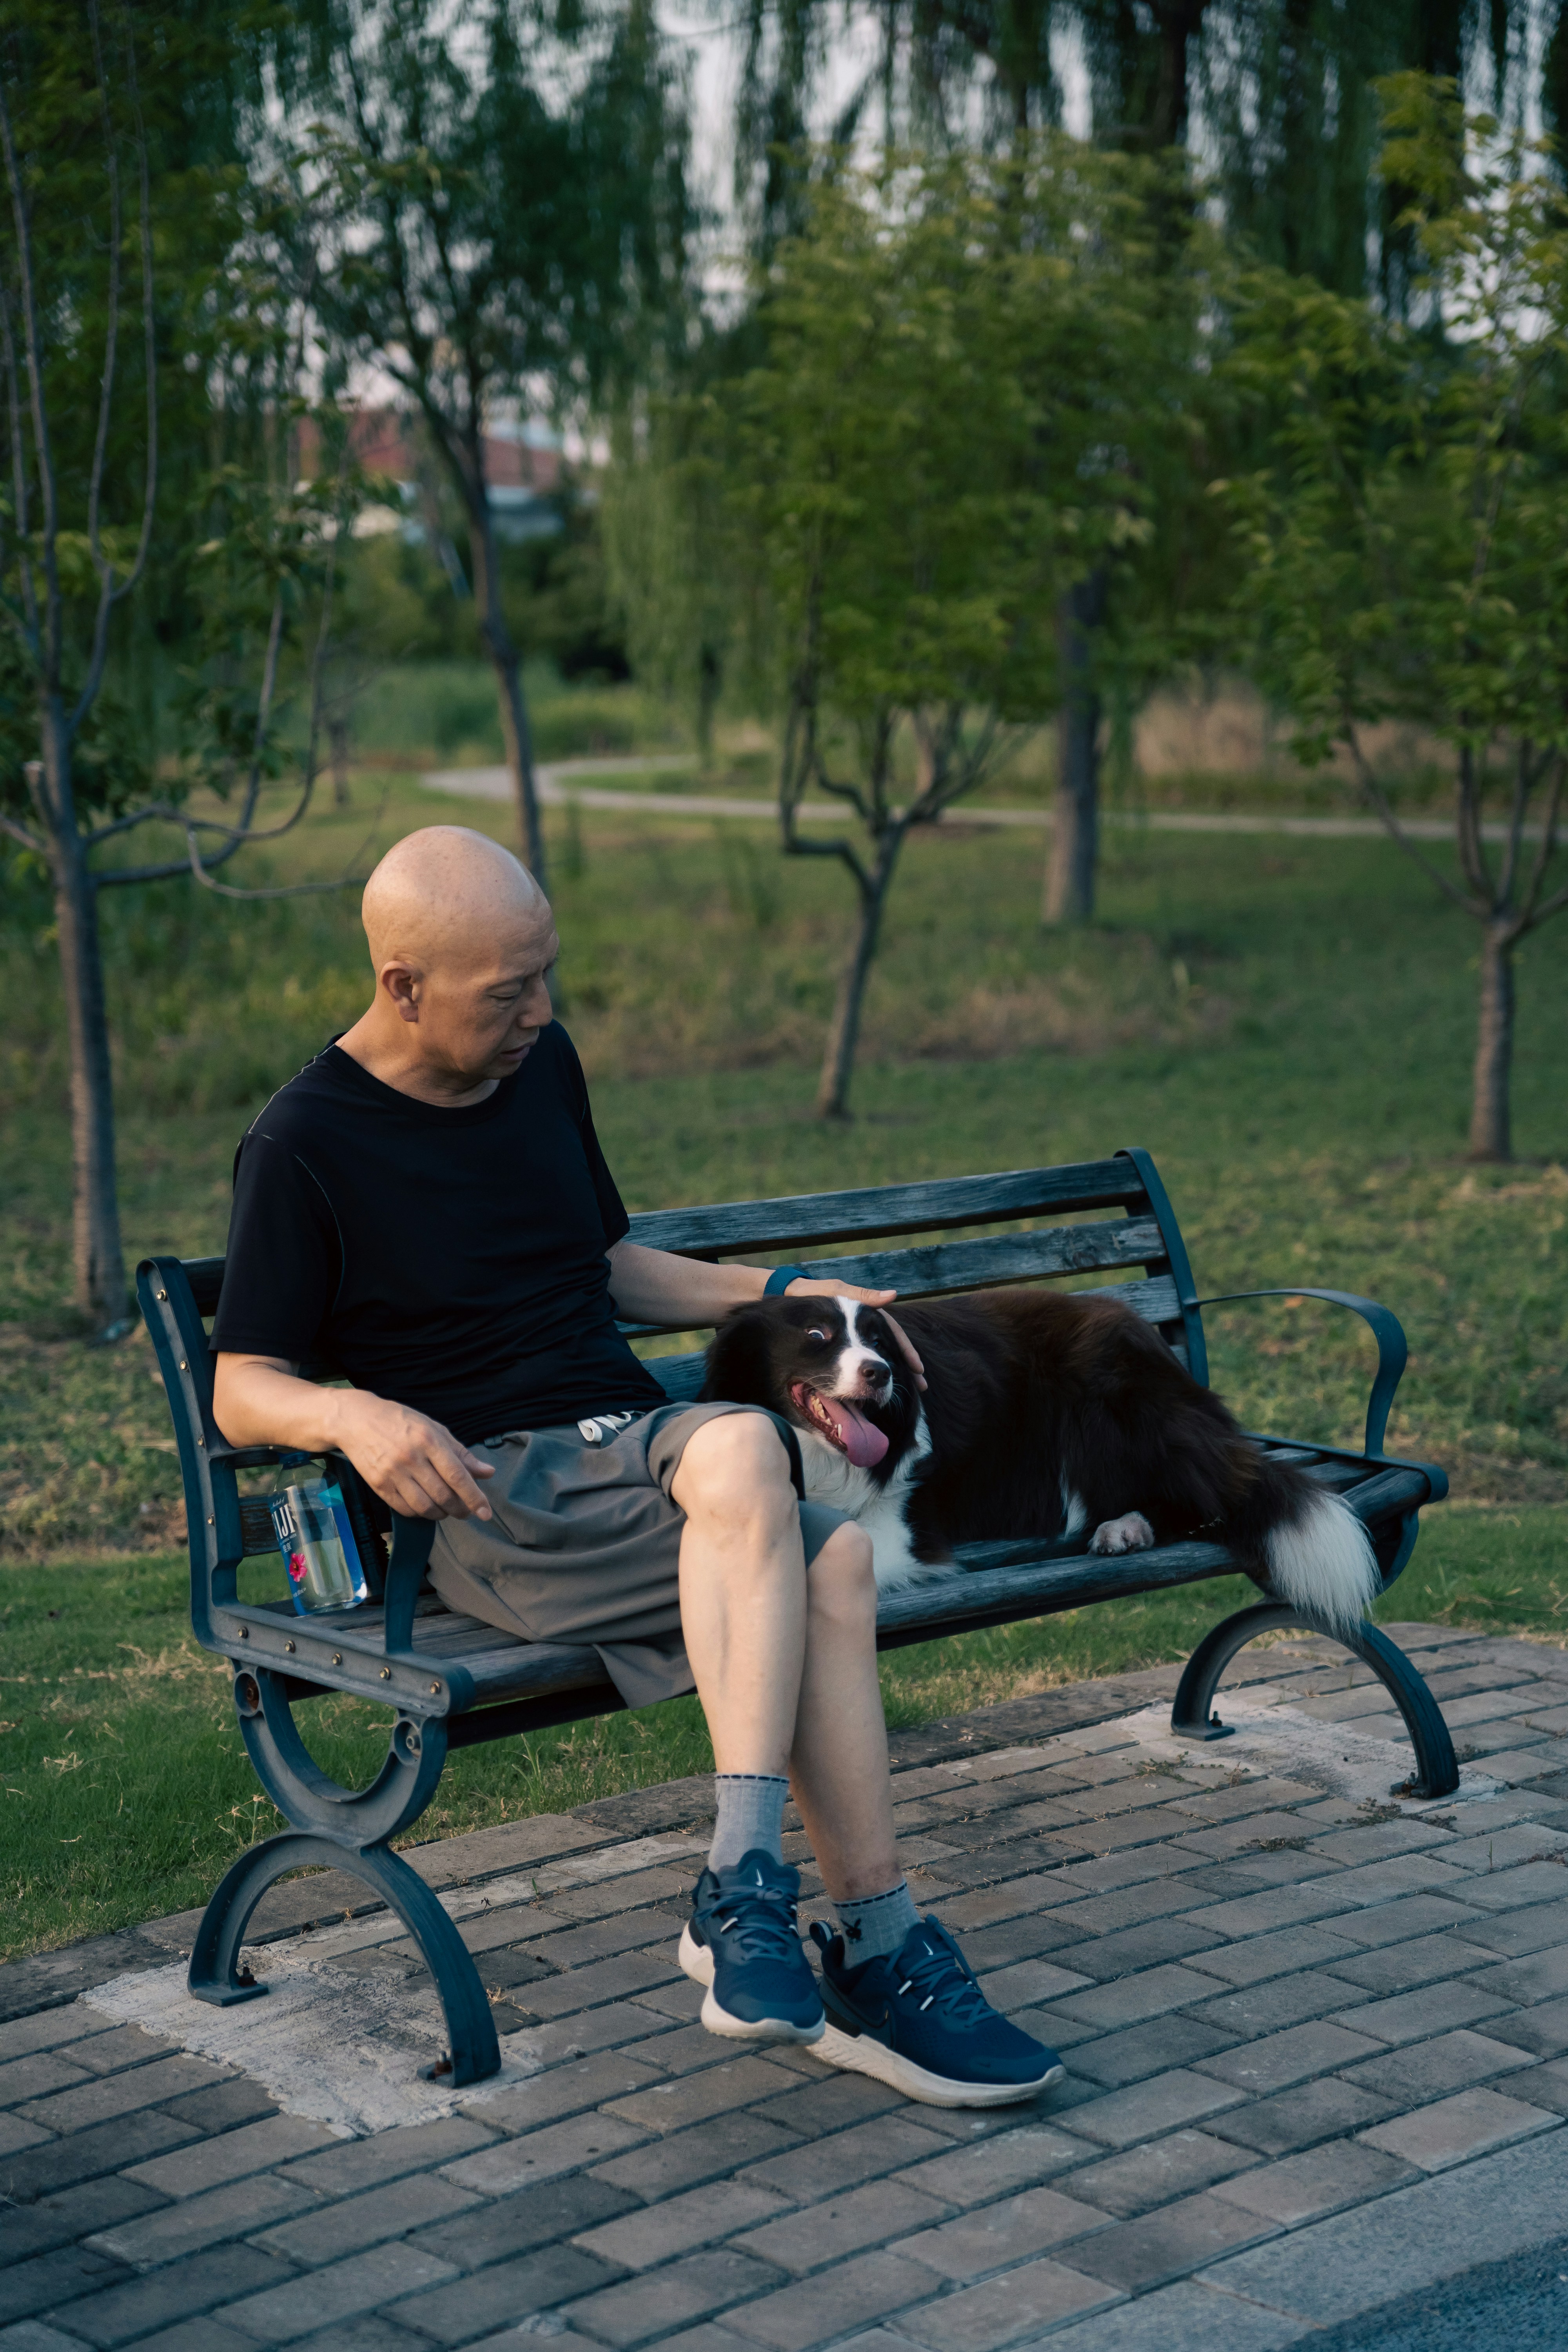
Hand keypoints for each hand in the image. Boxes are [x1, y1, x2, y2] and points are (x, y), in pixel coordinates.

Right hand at [335, 1393, 496, 1520]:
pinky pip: (405, 1509)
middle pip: (443, 1495)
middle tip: (467, 1511)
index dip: (474, 1497)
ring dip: (441, 1514)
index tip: (486, 1513)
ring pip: (425, 1507)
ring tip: (447, 1510)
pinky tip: (426, 1507)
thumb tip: (487, 1472)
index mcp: (429, 1440)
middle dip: (460, 1509)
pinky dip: (420, 1514)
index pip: (457, 1476)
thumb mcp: (434, 1429)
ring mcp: (393, 1473)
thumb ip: (461, 1453)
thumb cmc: (400, 1422)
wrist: (357, 1420)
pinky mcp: (379, 1486)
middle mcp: (411, 1458)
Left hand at [784, 1279, 926, 1390]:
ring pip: (875, 1358)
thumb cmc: (811, 1292)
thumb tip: (893, 1294)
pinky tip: (871, 1391)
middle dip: (906, 1366)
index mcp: (865, 1313)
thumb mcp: (836, 1291)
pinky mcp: (837, 1348)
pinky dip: (867, 1377)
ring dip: (888, 1375)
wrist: (785, 1298)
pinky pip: (857, 1364)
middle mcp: (860, 1326)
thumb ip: (863, 1295)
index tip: (917, 1368)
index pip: (893, 1333)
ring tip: (903, 1393)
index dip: (906, 1350)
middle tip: (921, 1386)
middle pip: (889, 1348)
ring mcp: (850, 1337)